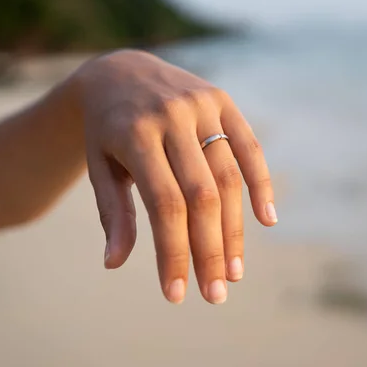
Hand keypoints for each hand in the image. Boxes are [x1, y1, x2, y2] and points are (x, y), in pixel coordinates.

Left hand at [74, 50, 276, 303]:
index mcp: (134, 134)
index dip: (173, 252)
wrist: (120, 72)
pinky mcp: (222, 101)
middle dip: (210, 250)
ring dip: (235, 229)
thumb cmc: (106, 131)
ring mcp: (201, 105)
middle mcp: (172, 116)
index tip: (176, 294)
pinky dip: (261, 184)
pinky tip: (266, 220)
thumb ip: (113, 212)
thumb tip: (114, 264)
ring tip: (234, 271)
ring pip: (228, 177)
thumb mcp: (99, 167)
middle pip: (201, 196)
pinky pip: (249, 147)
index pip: (162, 204)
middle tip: (215, 294)